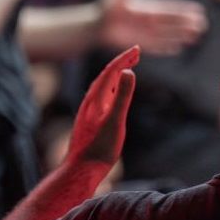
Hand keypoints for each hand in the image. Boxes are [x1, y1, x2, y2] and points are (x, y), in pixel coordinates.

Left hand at [66, 45, 139, 168]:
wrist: (81, 169)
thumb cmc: (99, 148)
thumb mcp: (115, 122)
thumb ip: (123, 96)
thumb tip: (129, 71)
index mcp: (96, 98)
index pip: (111, 71)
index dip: (124, 59)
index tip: (137, 50)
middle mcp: (91, 102)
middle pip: (107, 76)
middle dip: (121, 63)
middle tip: (136, 54)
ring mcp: (91, 111)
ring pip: (104, 86)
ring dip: (117, 75)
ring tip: (129, 68)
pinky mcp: (92, 120)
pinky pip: (104, 97)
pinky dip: (114, 88)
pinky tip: (118, 94)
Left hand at [96, 0, 207, 55]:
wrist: (98, 25)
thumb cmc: (107, 5)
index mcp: (149, 7)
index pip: (170, 9)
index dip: (184, 10)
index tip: (198, 10)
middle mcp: (152, 21)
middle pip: (174, 23)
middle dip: (188, 24)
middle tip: (203, 25)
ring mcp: (148, 33)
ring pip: (169, 35)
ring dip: (182, 36)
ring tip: (196, 37)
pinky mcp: (142, 44)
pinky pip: (158, 47)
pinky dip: (168, 48)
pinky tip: (179, 49)